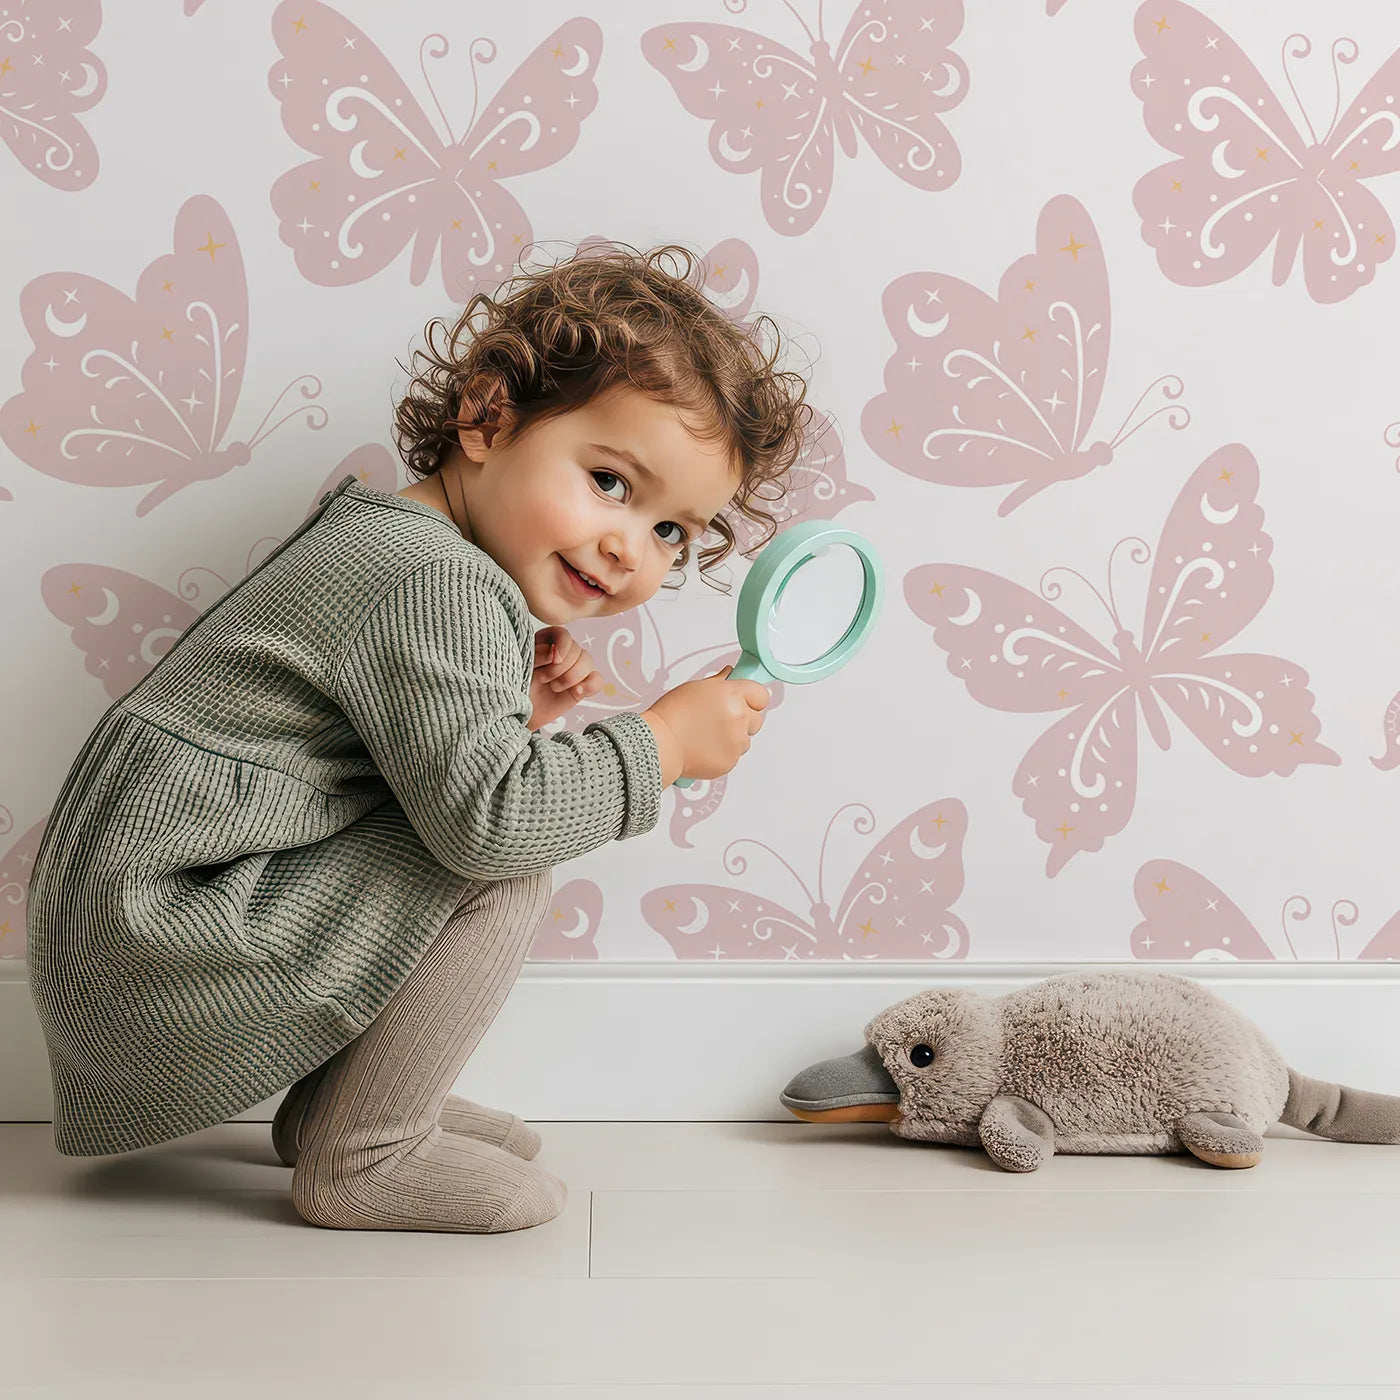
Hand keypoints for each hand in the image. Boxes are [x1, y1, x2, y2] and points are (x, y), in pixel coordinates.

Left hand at [527, 625, 602, 730]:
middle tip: (544, 680)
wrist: (518, 712)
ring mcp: (573, 669)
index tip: (553, 660)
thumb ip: (536, 656)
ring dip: (572, 677)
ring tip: (554, 687)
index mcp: (545, 642)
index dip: (562, 646)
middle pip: (576, 649)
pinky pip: (597, 680)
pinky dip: (590, 685)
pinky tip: (577, 692)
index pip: (563, 634)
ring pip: (588, 662)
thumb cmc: (515, 687)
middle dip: (561, 668)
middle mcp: (562, 653)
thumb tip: (553, 652)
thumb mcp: (520, 668)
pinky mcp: (581, 686)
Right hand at [641, 664, 768, 784]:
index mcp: (731, 694)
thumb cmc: (671, 715)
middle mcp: (738, 716)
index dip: (753, 699)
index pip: (761, 695)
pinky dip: (724, 753)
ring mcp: (736, 741)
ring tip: (707, 735)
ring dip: (733, 738)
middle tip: (720, 721)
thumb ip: (718, 682)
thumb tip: (729, 674)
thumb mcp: (694, 688)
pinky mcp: (731, 760)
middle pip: (756, 719)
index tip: (746, 702)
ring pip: (746, 739)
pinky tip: (705, 747)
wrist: (660, 744)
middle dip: (743, 720)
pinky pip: (735, 756)